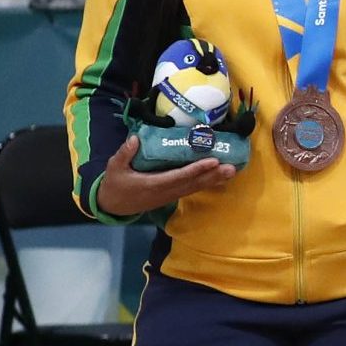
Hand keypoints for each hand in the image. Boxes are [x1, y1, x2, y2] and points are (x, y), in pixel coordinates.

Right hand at [93, 136, 234, 217]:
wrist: (113, 206)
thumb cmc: (115, 185)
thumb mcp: (114, 168)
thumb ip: (124, 154)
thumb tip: (135, 138)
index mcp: (152, 184)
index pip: (179, 176)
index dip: (197, 169)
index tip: (213, 161)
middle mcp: (166, 191)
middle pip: (193, 183)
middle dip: (213, 175)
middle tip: (232, 167)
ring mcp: (170, 195)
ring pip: (195, 187)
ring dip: (214, 180)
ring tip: (232, 171)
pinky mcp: (172, 195)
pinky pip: (192, 189)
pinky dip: (207, 183)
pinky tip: (220, 177)